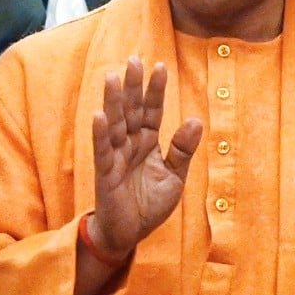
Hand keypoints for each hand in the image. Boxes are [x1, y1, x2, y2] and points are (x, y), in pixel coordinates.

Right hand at [89, 57, 202, 260]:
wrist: (129, 235)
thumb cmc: (148, 205)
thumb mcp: (174, 177)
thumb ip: (182, 150)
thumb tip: (195, 119)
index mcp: (148, 143)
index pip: (152, 111)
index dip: (156, 90)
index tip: (160, 66)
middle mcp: (130, 145)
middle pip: (132, 110)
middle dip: (133, 86)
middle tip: (133, 59)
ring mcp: (116, 157)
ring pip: (115, 124)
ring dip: (113, 101)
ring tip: (112, 77)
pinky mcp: (105, 174)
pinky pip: (103, 151)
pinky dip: (101, 133)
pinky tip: (99, 115)